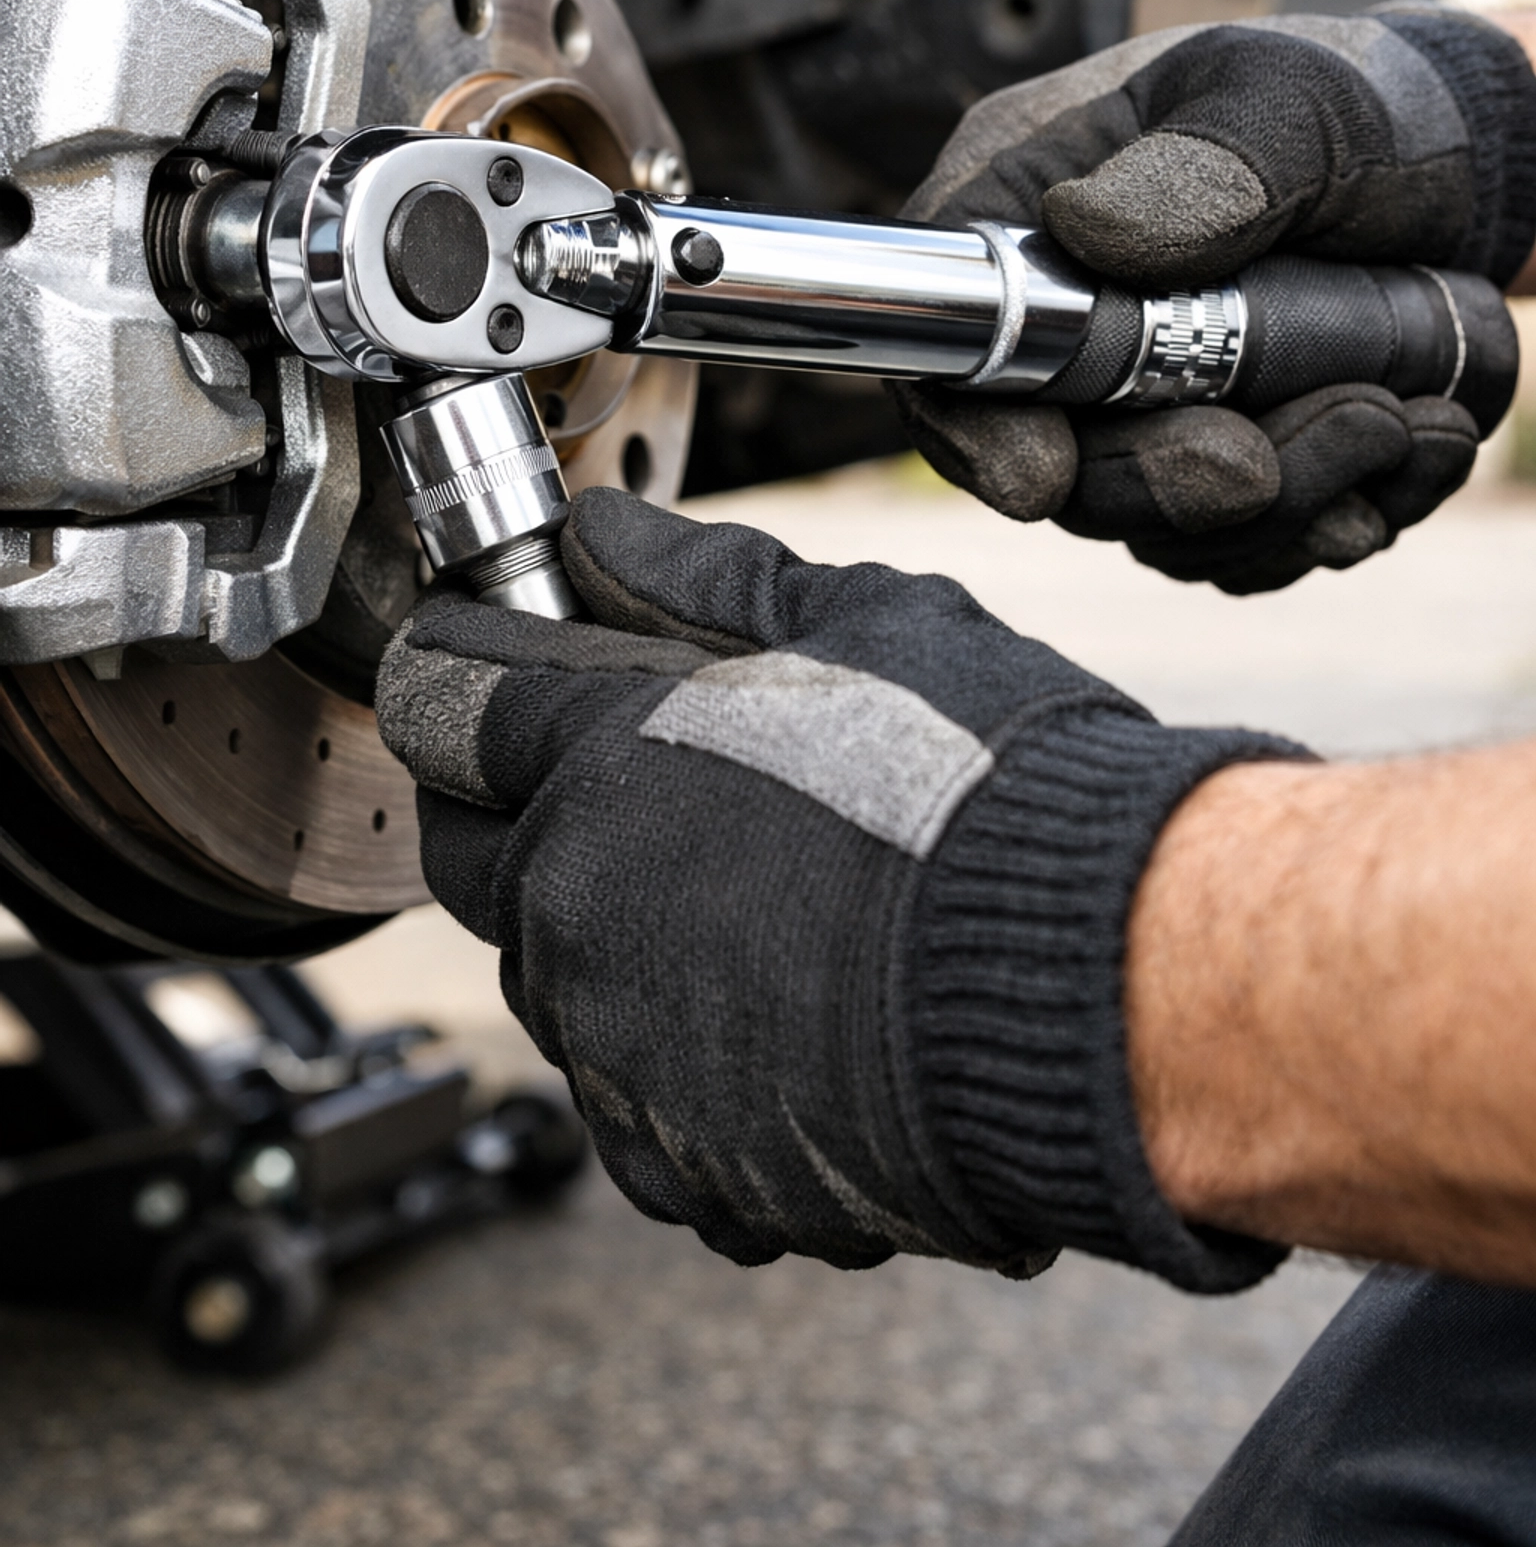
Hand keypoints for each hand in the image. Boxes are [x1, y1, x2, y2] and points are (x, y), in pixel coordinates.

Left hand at [377, 487, 1297, 1288]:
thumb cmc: (990, 788)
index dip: (456, 667)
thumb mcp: (860, 624)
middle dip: (505, 806)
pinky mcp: (681, 1162)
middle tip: (602, 777)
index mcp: (598, 762)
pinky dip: (669, 1059)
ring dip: (603, 935)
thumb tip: (607, 534)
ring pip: (551, 981)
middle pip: (470, 852)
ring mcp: (619, 1050)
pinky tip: (764, 1014)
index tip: (470, 659)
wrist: (1102, 985)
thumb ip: (706, 580)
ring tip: (732, 901)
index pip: (446, 700)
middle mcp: (577, 911)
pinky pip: (628, 1106)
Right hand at [896, 9, 1535, 591]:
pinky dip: (1340, 519)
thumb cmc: (1359, 107)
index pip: (948, 340)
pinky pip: (1252, 549)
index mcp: (1031, 209)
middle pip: (1061, 467)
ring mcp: (1141, 414)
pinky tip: (1420, 442)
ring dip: (1292, 503)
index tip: (1042, 474)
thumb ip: (1208, 162)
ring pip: (1167, 528)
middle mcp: (1064, 327)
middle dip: (1168, 479)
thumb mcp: (1293, 100)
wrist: (1465, 173)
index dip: (973, 426)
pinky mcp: (1223, 466)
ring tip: (1408, 417)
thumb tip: (1092, 232)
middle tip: (1265, 464)